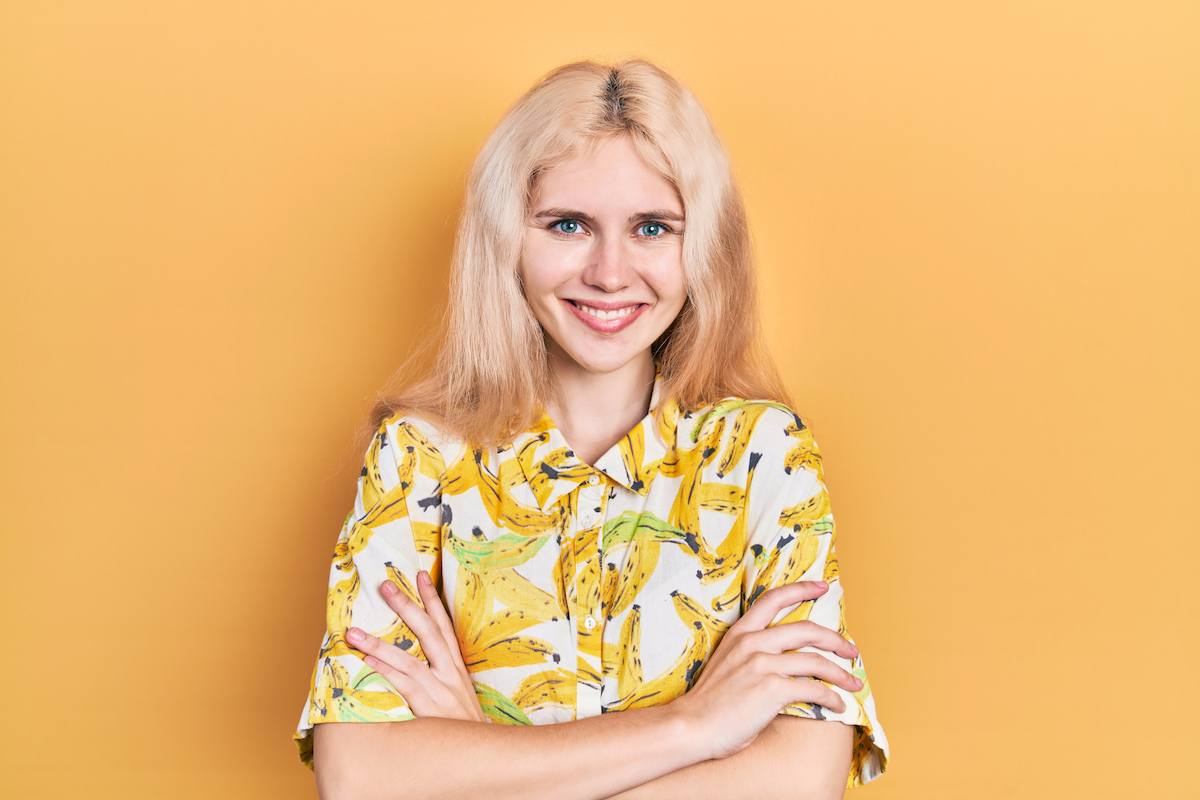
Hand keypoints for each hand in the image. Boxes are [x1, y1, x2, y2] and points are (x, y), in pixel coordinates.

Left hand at [345, 570, 486, 722]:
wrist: (481, 754)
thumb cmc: (462, 726)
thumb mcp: (458, 695)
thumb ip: (441, 676)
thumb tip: (419, 658)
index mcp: (457, 667)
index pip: (445, 626)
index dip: (432, 600)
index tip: (419, 575)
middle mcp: (450, 674)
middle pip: (429, 632)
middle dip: (407, 606)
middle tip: (385, 586)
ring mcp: (440, 691)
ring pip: (409, 660)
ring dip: (379, 643)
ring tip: (354, 632)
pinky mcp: (429, 710)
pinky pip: (404, 687)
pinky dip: (385, 672)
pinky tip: (366, 662)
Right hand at [671, 580, 862, 761]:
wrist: (691, 727)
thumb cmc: (710, 704)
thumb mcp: (726, 664)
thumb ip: (752, 654)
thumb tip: (783, 660)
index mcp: (740, 633)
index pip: (773, 599)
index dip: (802, 589)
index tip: (823, 587)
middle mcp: (752, 643)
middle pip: (806, 629)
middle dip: (835, 639)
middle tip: (851, 650)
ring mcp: (762, 665)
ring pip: (816, 661)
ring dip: (841, 674)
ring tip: (854, 683)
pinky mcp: (771, 689)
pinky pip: (813, 689)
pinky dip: (832, 698)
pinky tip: (838, 706)